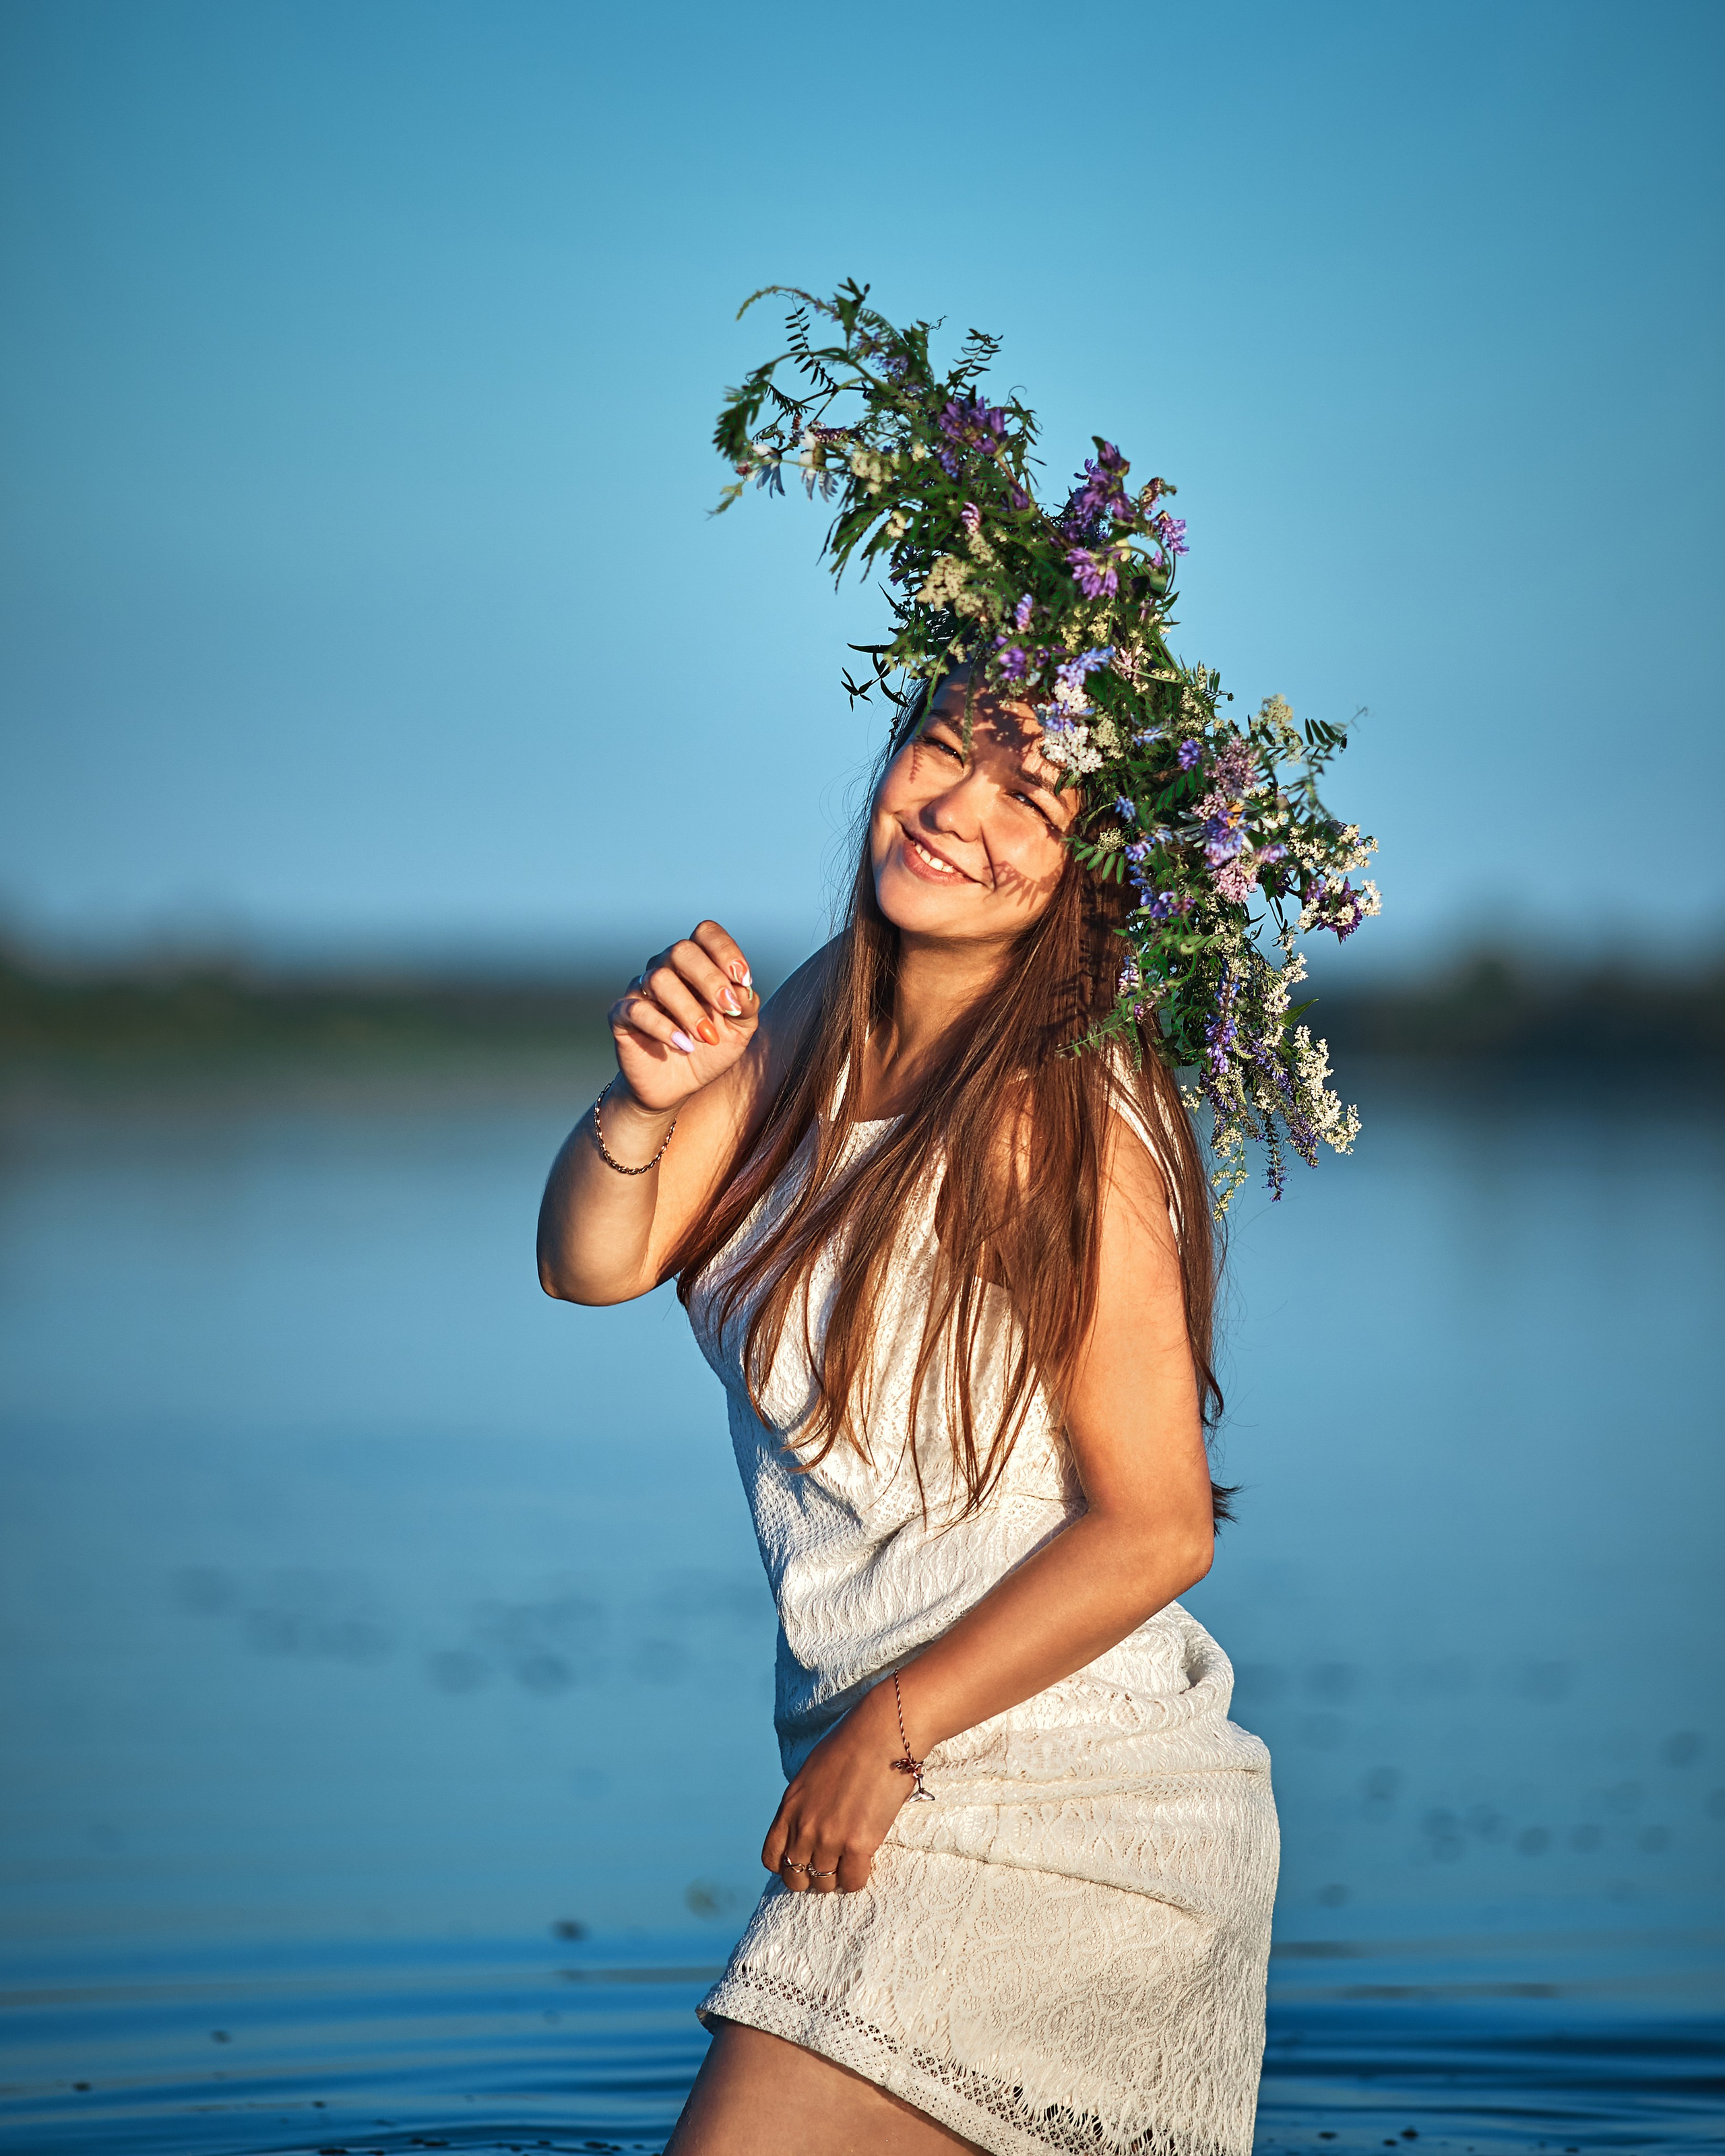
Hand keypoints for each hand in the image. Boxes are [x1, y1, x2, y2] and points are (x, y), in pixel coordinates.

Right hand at [608, 920, 759, 1113]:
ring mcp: (641, 990)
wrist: (679, 1086)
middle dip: (709, 978)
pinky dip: (663, 1027)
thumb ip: (745, 1006)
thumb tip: (743, 988)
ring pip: (659, 979)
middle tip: (727, 1008)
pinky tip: (683, 1044)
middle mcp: (666, 968)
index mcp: (696, 963)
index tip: (744, 979)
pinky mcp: (621, 1015)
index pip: (706, 934)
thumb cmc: (710, 1048)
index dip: (726, 950)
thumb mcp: (739, 1029)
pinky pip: (637, 1010)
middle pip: (682, 951)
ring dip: (689, 1009)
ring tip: (707, 1037)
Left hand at [760, 1682, 912, 1894]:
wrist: (882, 1733)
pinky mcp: (857, 1844)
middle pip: (795, 1877)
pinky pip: (852, 1881)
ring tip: (849, 1862)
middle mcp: (803, 1825)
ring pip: (824, 1883)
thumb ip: (806, 1802)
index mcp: (790, 1805)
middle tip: (829, 1865)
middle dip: (810, 1876)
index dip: (786, 1865)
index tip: (803, 1861)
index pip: (772, 1857)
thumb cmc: (853, 1743)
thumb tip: (813, 1820)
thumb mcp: (813, 1772)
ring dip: (836, 1877)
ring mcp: (828, 1837)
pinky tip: (865, 1861)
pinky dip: (857, 1877)